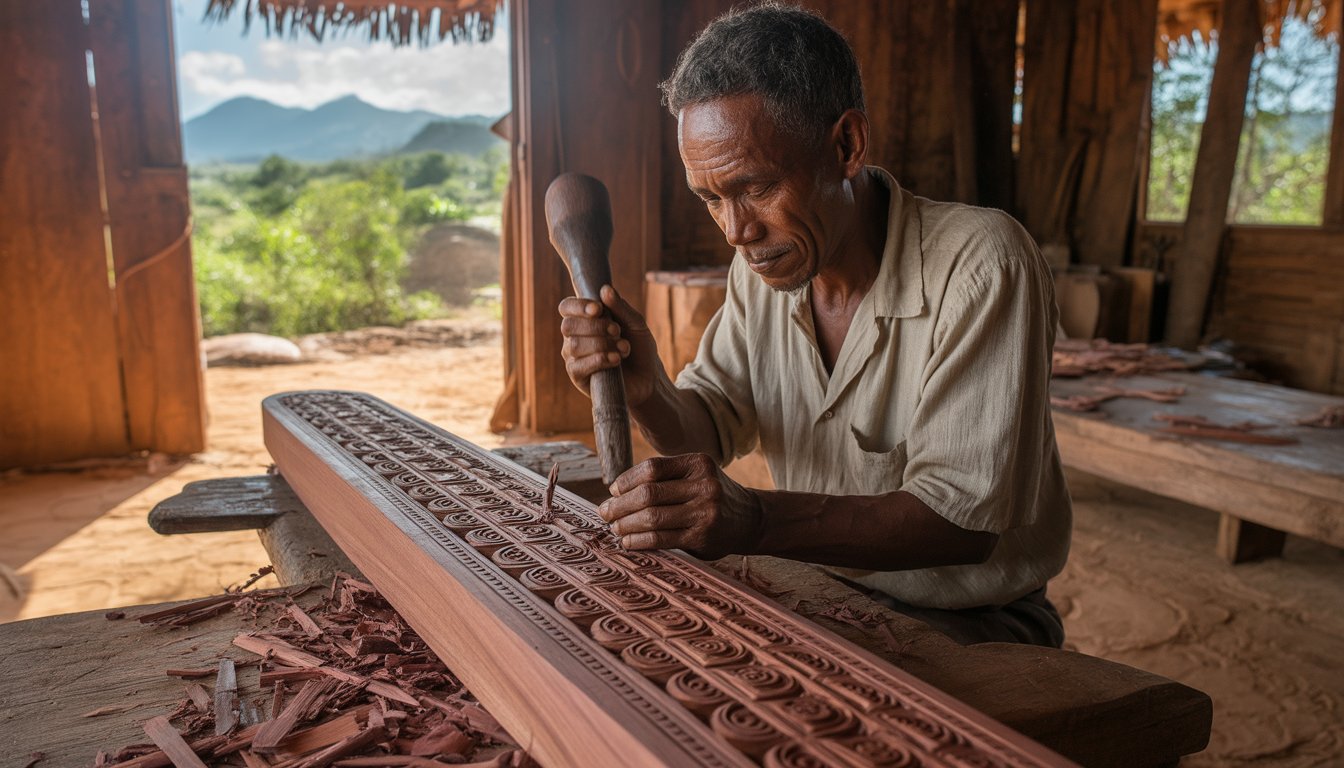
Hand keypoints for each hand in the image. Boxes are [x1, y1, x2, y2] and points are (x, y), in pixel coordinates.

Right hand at [558, 285, 661, 406]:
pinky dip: (598, 360)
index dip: (578, 306)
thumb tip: (604, 289)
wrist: (648, 378)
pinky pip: (578, 366)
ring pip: (574, 345)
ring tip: (624, 348)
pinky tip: (616, 360)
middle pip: (568, 325)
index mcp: (584, 320)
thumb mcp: (636, 324)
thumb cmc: (639, 348)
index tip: (598, 309)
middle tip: (617, 331)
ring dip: (602, 344)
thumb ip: (620, 307)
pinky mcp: (578, 377)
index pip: (567, 308)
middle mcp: (574, 337)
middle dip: (595, 326)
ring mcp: (574, 358)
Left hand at [597, 454, 762, 559]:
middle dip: (620, 505)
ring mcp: (705, 512)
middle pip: (649, 494)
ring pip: (652, 518)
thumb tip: (617, 492)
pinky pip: (662, 539)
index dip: (627, 480)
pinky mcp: (702, 537)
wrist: (750, 519)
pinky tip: (628, 541)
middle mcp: (704, 485)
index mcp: (698, 463)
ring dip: (626, 524)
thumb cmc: (712, 495)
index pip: (652, 468)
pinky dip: (639, 541)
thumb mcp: (697, 475)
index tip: (613, 491)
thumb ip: (666, 478)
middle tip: (605, 513)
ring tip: (615, 528)